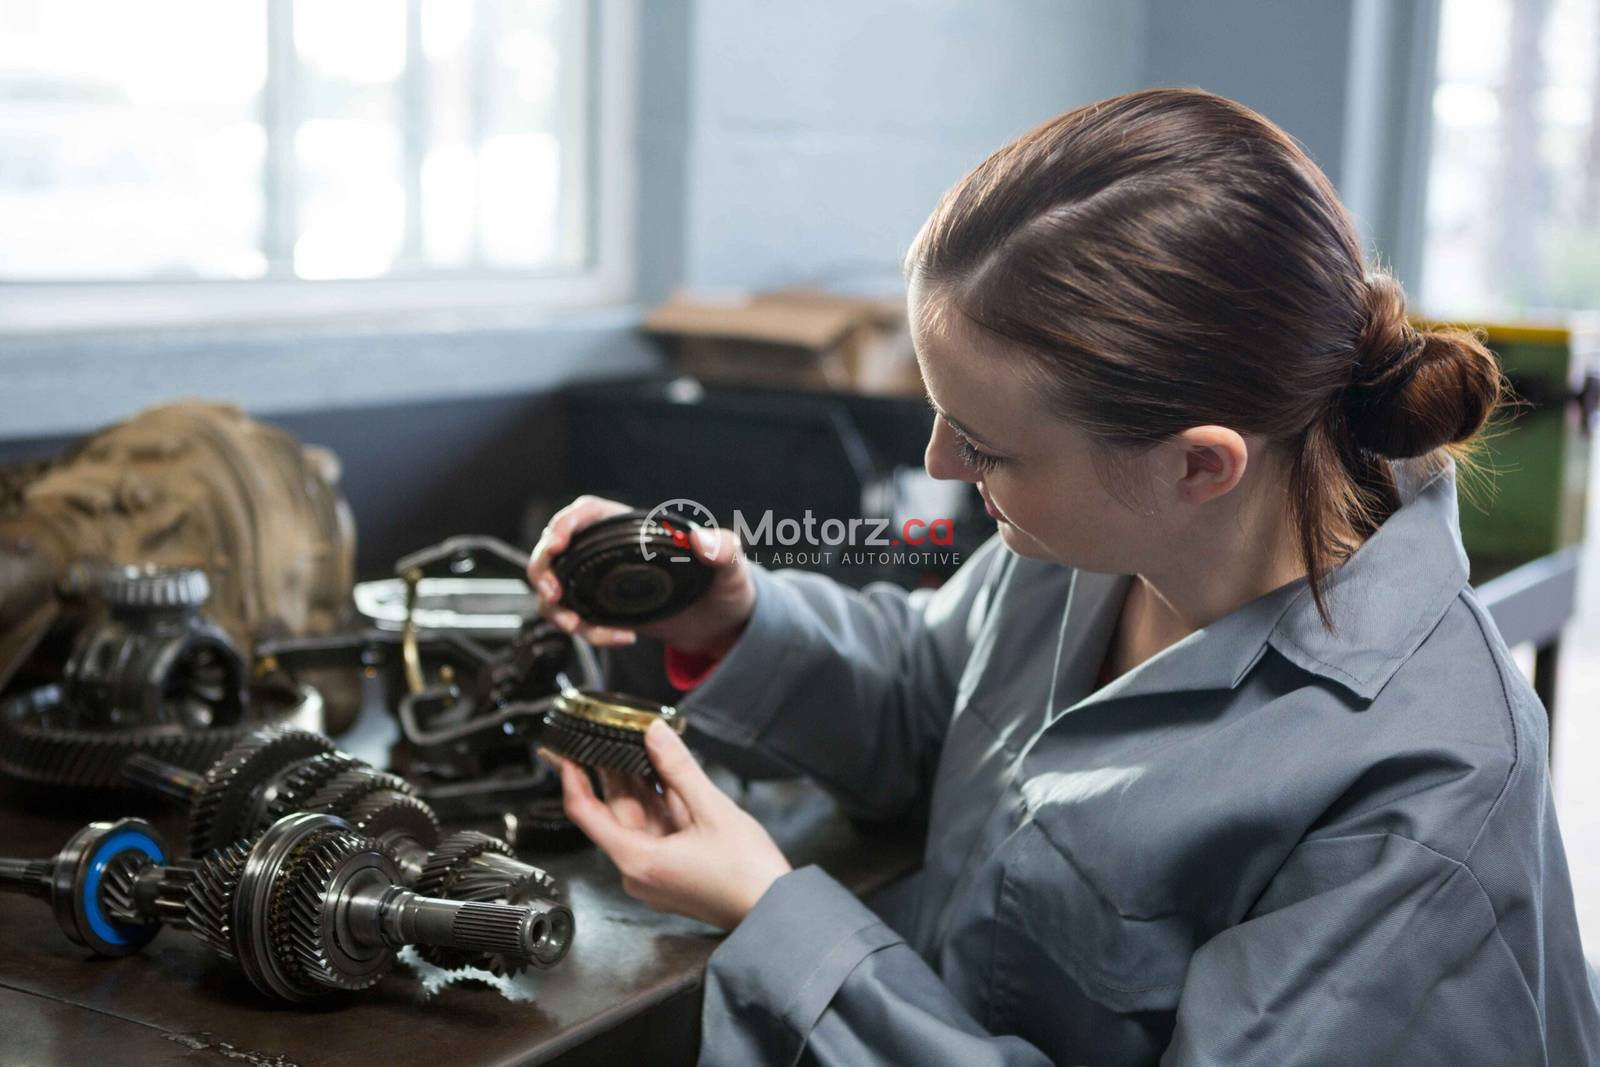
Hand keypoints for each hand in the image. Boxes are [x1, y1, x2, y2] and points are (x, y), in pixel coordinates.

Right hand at [527, 495, 756, 653]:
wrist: (725, 626)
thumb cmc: (727, 585)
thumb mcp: (732, 565)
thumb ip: (725, 549)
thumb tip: (703, 541)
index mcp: (635, 530)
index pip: (588, 513)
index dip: (565, 523)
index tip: (557, 542)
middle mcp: (613, 553)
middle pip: (558, 549)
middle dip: (544, 568)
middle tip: (553, 593)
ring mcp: (605, 584)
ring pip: (559, 587)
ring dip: (556, 608)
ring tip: (575, 626)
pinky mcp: (607, 612)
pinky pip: (579, 619)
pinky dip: (588, 632)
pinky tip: (620, 638)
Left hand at [541, 721, 791, 930]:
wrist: (775, 911)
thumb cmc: (748, 875)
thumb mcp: (712, 810)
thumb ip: (679, 768)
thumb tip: (655, 733)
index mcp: (637, 860)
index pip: (586, 812)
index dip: (571, 777)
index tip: (563, 752)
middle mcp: (638, 871)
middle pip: (615, 812)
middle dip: (613, 771)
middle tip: (608, 734)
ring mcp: (655, 873)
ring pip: (637, 819)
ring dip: (639, 784)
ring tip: (639, 745)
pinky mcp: (672, 871)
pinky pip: (656, 830)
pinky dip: (659, 803)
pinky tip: (664, 776)